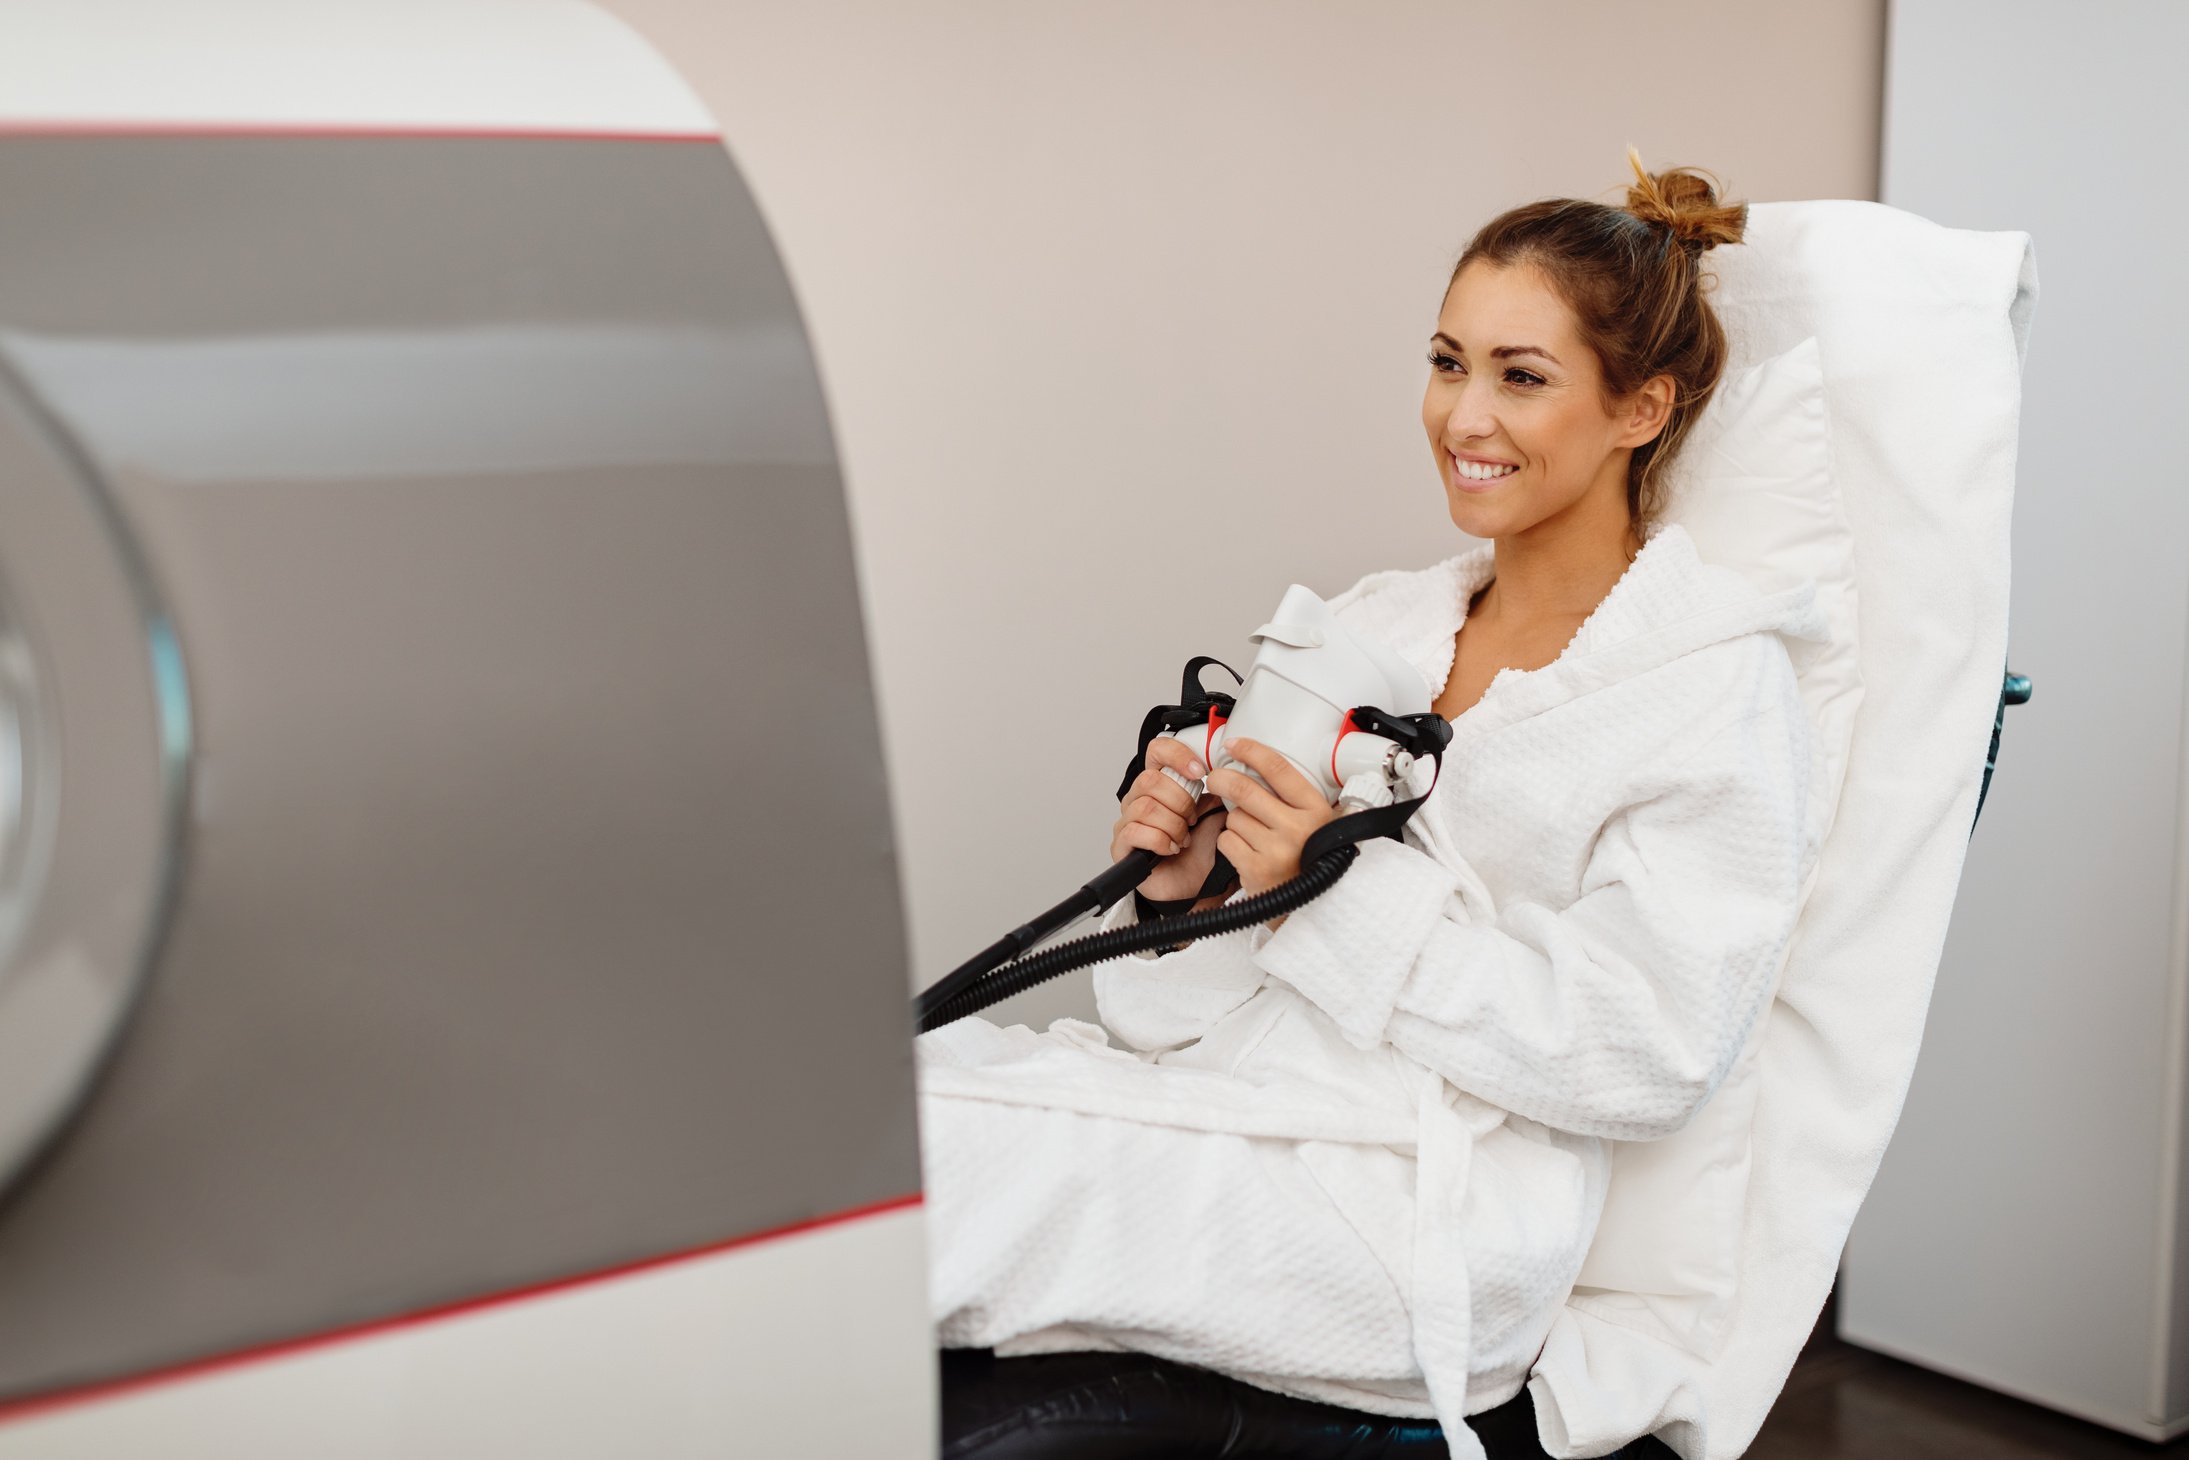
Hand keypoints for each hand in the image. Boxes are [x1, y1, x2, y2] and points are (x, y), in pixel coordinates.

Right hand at [1110, 733, 1229, 902]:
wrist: (1194, 882)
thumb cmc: (1199, 849)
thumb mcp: (1213, 813)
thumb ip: (1214, 789)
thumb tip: (1221, 771)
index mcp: (1159, 784)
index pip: (1157, 751)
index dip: (1176, 755)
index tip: (1198, 772)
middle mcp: (1138, 799)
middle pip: (1150, 781)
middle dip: (1180, 802)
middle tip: (1192, 819)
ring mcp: (1127, 821)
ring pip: (1146, 808)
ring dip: (1173, 825)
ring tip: (1183, 839)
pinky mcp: (1122, 845)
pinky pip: (1135, 831)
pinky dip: (1160, 840)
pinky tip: (1171, 848)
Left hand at [1206, 737, 1340, 896]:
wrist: (1311, 903)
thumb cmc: (1310, 856)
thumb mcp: (1316, 822)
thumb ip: (1294, 797)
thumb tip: (1256, 764)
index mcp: (1315, 810)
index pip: (1278, 769)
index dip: (1252, 750)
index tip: (1233, 744)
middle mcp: (1298, 828)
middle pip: (1245, 789)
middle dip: (1222, 779)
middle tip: (1215, 778)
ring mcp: (1276, 850)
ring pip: (1235, 817)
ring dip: (1235, 821)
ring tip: (1254, 835)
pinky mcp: (1256, 869)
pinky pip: (1227, 840)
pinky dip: (1230, 843)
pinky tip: (1247, 852)